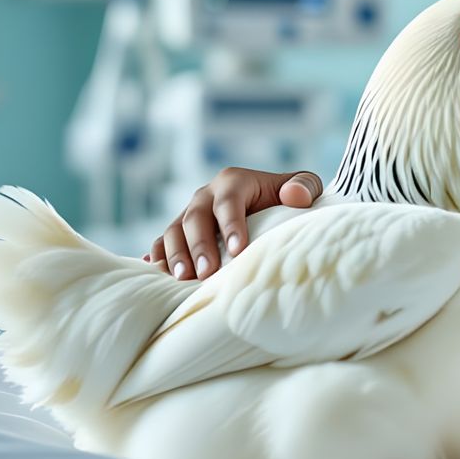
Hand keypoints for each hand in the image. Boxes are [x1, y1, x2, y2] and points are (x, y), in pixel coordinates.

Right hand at [145, 168, 321, 280]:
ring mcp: (190, 213)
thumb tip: (295, 196)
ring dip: (175, 253)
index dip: (232, 225)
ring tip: (183, 277)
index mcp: (233, 181)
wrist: (270, 203)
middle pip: (195, 217)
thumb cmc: (288, 198)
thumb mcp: (303, 186)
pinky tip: (155, 270)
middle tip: (206, 272)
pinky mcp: (180, 231)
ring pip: (173, 230)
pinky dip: (158, 254)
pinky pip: (162, 241)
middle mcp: (206, 195)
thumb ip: (304, 186)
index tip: (239, 250)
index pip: (229, 202)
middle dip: (199, 245)